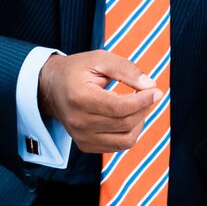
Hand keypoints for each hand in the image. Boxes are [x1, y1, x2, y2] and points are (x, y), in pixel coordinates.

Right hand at [37, 50, 163, 154]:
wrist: (51, 88)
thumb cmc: (77, 71)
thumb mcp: (99, 59)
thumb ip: (125, 69)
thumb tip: (150, 85)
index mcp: (79, 98)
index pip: (119, 108)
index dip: (143, 100)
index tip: (155, 91)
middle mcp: (78, 122)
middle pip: (125, 123)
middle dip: (144, 108)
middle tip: (148, 93)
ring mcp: (81, 137)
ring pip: (126, 140)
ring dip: (139, 122)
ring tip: (137, 105)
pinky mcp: (85, 146)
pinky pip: (118, 146)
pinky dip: (129, 132)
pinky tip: (127, 116)